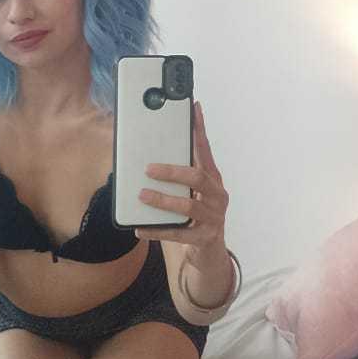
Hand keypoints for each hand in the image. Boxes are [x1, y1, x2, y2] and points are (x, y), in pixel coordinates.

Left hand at [136, 102, 228, 253]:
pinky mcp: (204, 237)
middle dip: (172, 171)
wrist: (210, 250)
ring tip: (142, 196)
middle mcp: (217, 195)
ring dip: (163, 200)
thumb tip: (146, 162)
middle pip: (197, 177)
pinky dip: (157, 230)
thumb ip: (177, 178)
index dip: (200, 130)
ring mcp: (214, 217)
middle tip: (148, 169)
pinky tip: (140, 229)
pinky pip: (178, 233)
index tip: (194, 109)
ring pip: (188, 205)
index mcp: (213, 179)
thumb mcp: (191, 192)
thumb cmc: (196, 215)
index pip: (205, 150)